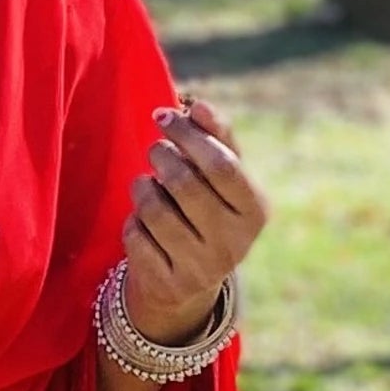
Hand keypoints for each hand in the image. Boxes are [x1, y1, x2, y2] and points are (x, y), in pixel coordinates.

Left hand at [119, 92, 264, 346]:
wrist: (190, 281)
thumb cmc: (208, 208)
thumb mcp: (222, 176)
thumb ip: (216, 137)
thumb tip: (198, 106)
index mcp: (256, 211)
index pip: (221, 164)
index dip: (188, 135)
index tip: (163, 116)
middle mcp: (234, 244)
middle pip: (185, 183)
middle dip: (162, 156)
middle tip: (156, 150)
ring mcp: (202, 269)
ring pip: (154, 209)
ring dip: (143, 187)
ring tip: (148, 185)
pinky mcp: (168, 284)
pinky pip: (135, 236)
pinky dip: (133, 220)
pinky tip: (144, 222)